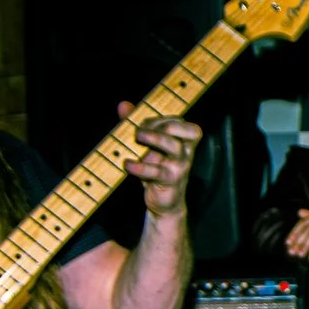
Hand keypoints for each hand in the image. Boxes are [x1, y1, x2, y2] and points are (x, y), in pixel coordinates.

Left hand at [119, 102, 201, 217]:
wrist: (164, 202)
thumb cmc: (156, 170)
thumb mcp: (148, 148)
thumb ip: (137, 125)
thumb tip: (123, 105)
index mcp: (183, 142)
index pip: (180, 121)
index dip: (161, 118)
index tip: (142, 124)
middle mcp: (185, 152)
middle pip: (181, 129)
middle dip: (159, 125)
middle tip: (138, 131)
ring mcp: (180, 167)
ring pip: (173, 147)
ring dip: (154, 138)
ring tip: (136, 137)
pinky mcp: (170, 182)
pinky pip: (156, 172)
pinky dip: (140, 167)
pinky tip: (127, 164)